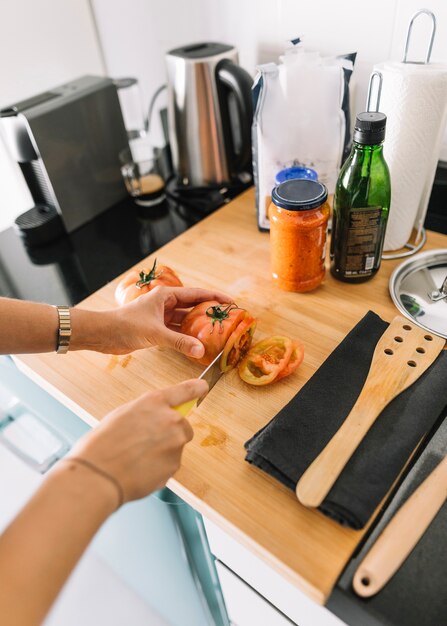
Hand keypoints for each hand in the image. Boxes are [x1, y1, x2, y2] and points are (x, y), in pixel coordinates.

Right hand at [69, 378, 206, 502]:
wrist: (98, 474)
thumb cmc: (102, 444)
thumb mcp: (123, 415)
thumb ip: (146, 414)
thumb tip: (156, 421)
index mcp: (154, 402)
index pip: (183, 391)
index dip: (195, 388)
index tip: (203, 386)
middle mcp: (170, 420)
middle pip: (182, 426)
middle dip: (171, 434)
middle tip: (146, 443)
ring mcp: (175, 443)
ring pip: (175, 448)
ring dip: (162, 452)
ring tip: (136, 458)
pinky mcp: (174, 465)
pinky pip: (169, 465)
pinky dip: (158, 468)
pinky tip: (138, 469)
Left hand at [106, 286, 232, 356]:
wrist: (103, 334)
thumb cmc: (125, 326)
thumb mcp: (155, 333)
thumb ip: (179, 342)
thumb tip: (200, 350)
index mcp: (165, 295)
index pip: (197, 294)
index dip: (215, 297)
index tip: (230, 302)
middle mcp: (165, 304)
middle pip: (193, 306)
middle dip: (209, 311)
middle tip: (227, 318)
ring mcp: (161, 317)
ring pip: (185, 320)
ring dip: (198, 326)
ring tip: (216, 331)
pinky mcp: (156, 329)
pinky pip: (177, 331)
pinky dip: (187, 337)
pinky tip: (197, 343)